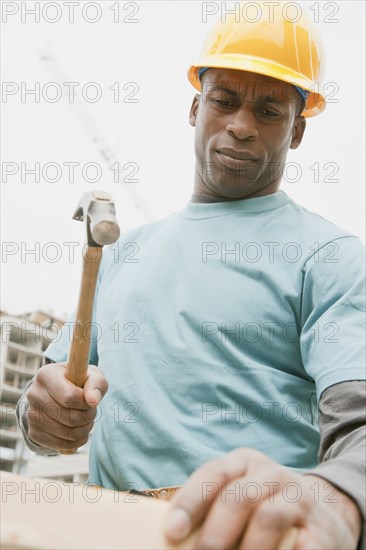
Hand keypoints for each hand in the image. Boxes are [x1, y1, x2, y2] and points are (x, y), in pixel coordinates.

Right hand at [26, 363, 107, 450]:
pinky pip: (61, 444)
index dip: (87, 403)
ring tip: (86, 420)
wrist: (59, 394)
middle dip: (88, 417)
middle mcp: (34, 394)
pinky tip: (79, 430)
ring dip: (85, 429)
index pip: (70, 397)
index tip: (91, 401)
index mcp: (46, 375)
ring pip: (67, 433)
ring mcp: (31, 415)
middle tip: (91, 412)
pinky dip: (77, 441)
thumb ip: (96, 384)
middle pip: (70, 417)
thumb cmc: (79, 382)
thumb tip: (93, 401)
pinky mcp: (34, 432)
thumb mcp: (91, 376)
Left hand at [165, 448, 360, 548]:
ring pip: (268, 518)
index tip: (173, 531)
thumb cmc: (266, 506)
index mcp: (246, 462)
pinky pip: (301, 546)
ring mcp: (300, 500)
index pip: (214, 475)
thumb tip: (176, 536)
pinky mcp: (323, 530)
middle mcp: (273, 474)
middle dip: (214, 534)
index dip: (191, 502)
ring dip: (247, 549)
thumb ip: (212, 509)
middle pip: (239, 498)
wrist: (327, 512)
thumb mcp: (241, 494)